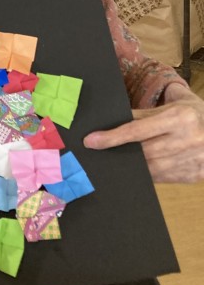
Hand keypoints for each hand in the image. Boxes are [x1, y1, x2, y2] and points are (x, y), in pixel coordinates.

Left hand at [83, 84, 203, 183]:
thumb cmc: (193, 114)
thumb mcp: (173, 105)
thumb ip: (145, 113)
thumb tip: (112, 122)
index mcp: (180, 118)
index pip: (138, 129)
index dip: (112, 137)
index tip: (91, 141)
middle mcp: (188, 139)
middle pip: (143, 152)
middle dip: (119, 154)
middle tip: (97, 155)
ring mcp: (193, 161)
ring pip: (152, 169)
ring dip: (131, 167)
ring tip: (113, 163)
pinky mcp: (195, 176)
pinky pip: (163, 179)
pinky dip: (148, 175)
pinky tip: (136, 170)